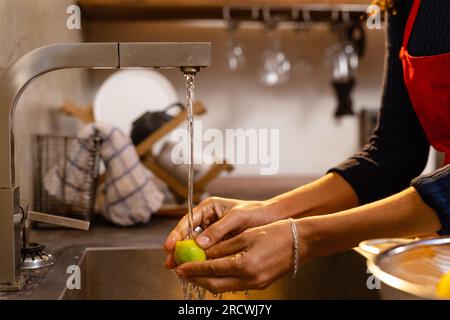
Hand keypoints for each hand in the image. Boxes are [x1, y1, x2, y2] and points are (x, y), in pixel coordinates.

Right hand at [164, 197, 276, 268]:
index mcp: (208, 208)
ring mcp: (213, 232)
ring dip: (187, 256)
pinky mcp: (219, 243)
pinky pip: (207, 252)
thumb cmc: (256, 212)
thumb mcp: (236, 217)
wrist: (272, 219)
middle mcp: (208, 219)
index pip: (188, 220)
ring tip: (179, 268)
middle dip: (178, 248)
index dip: (177, 234)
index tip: (170, 245)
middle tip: (171, 262)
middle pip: (188, 235)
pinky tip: (196, 268)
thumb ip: (218, 229)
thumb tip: (200, 243)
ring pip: (195, 245)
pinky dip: (201, 260)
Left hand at [175, 220, 305, 293]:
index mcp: (245, 264)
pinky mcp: (260, 284)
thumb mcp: (246, 235)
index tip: (179, 266)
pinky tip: (213, 271)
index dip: (193, 268)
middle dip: (195, 278)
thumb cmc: (275, 233)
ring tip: (193, 270)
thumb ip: (223, 246)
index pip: (211, 269)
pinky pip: (233, 285)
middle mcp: (250, 279)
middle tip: (181, 271)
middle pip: (214, 284)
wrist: (300, 241)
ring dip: (206, 279)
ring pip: (223, 287)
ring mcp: (256, 284)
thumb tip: (202, 253)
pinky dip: (220, 279)